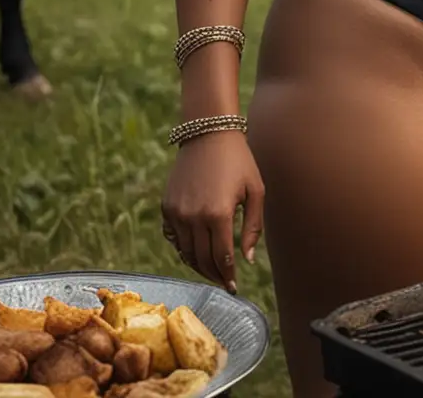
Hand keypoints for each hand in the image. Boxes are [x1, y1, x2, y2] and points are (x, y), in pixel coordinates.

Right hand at [160, 131, 264, 291]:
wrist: (209, 134)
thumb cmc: (239, 161)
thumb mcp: (256, 191)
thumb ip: (253, 227)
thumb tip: (246, 260)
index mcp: (218, 214)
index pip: (221, 257)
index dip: (228, 276)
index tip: (233, 287)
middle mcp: (194, 217)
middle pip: (202, 260)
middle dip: (214, 275)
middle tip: (223, 283)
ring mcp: (177, 213)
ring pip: (185, 252)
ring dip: (198, 265)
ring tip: (211, 270)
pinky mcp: (167, 207)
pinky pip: (172, 238)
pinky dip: (183, 249)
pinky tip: (194, 251)